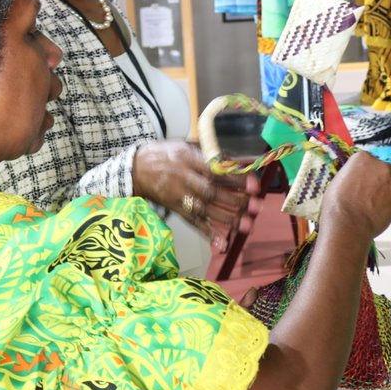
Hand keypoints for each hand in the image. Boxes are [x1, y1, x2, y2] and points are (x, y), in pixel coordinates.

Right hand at [131, 141, 259, 250]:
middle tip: (255, 207)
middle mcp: (183, 178)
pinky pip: (192, 223)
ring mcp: (178, 196)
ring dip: (227, 219)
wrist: (135, 169)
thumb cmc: (166, 154)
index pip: (215, 170)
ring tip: (247, 226)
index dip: (235, 178)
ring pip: (204, 210)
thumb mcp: (186, 145)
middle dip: (235, 201)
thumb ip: (210, 154)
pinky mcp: (175, 210)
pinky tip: (222, 244)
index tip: (254, 186)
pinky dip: (207, 233)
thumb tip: (238, 163)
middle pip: (211, 192)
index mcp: (188, 158)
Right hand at [319, 151, 390, 240]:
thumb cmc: (337, 204)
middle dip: (378, 178)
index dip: (364, 171)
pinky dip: (387, 204)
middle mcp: (381, 167)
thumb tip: (356, 179)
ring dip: (384, 191)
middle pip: (384, 169)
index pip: (367, 160)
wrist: (348, 225)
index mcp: (363, 158)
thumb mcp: (338, 180)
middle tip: (367, 191)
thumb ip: (353, 175)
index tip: (361, 179)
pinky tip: (375, 212)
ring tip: (371, 204)